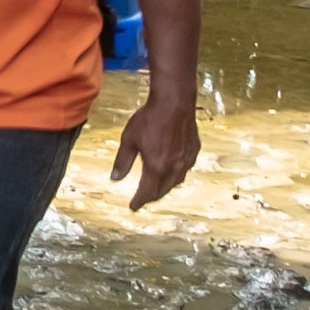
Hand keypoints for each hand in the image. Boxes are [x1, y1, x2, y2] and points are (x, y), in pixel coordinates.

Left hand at [110, 86, 199, 209]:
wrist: (174, 102)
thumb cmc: (149, 119)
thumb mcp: (129, 140)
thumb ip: (122, 161)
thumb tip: (115, 179)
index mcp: (156, 167)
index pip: (147, 192)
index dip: (139, 201)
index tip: (132, 207)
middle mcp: (174, 168)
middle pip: (163, 190)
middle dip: (151, 196)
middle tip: (143, 199)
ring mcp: (187, 160)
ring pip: (176, 181)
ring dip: (165, 187)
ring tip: (156, 188)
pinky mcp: (194, 150)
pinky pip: (185, 169)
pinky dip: (176, 174)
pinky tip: (172, 170)